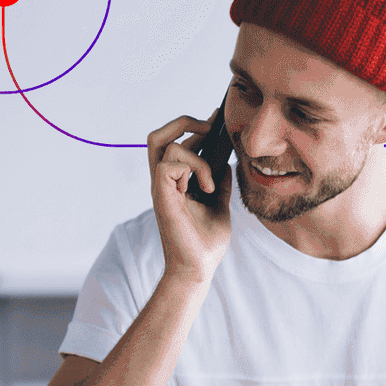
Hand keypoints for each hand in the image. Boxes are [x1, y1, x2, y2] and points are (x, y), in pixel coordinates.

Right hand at [146, 111, 231, 282]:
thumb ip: (220, 183)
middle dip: (183, 122)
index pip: (175, 142)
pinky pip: (170, 163)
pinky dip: (193, 170)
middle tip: (209, 126)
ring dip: (197, 159)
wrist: (198, 267)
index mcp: (175, 182)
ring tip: (210, 184)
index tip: (216, 118)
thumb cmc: (205, 242)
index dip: (194, 126)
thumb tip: (226, 163)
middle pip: (158, 136)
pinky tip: (205, 190)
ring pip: (168, 146)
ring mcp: (161, 188)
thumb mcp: (220, 204)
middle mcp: (163, 182)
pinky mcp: (161, 195)